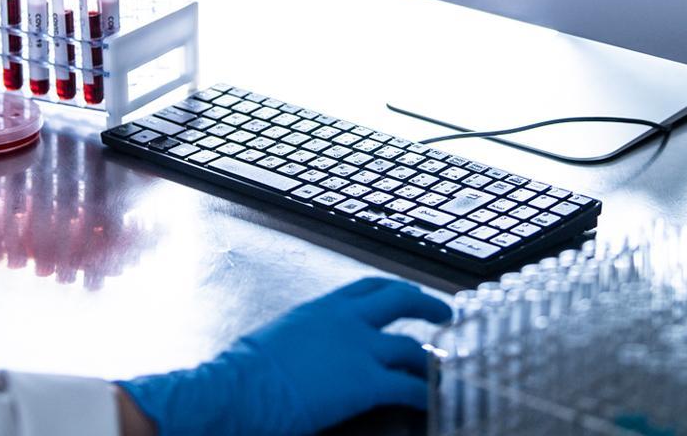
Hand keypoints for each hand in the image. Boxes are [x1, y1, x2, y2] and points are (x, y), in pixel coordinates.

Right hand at [121, 277, 451, 435]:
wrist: (242, 387)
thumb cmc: (249, 369)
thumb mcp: (282, 336)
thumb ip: (307, 336)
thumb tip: (312, 349)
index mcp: (322, 306)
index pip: (367, 287)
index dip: (392, 289)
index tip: (406, 292)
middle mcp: (345, 319)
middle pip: (398, 300)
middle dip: (425, 304)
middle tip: (444, 313)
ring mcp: (358, 348)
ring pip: (410, 345)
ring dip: (431, 357)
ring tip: (443, 366)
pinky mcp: (366, 382)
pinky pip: (408, 385)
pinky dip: (426, 392)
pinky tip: (433, 399)